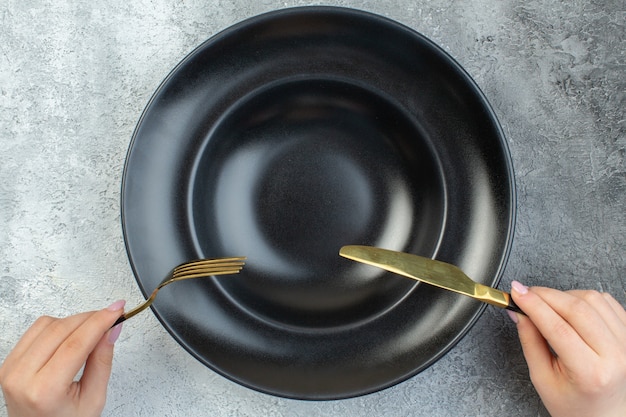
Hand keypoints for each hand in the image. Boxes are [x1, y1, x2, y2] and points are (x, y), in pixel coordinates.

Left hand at [0, 301, 124, 416]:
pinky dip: (57, 326)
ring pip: (48, 324)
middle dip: (91, 318)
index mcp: (45, 391)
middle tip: (111, 318)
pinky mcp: (9, 361)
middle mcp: (22, 377)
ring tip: (91, 332)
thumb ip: (102, 361)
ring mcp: (11, 368)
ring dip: (74, 321)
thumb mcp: (93, 399)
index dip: (100, 321)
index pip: (76, 343)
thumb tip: (111, 329)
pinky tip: (70, 336)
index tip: (117, 309)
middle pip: (61, 329)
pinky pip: (35, 329)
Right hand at [509, 283, 625, 416]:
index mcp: (591, 373)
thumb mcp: (543, 379)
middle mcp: (615, 356)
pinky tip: (571, 308)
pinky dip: (584, 298)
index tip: (516, 292)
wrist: (608, 415)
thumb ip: (530, 342)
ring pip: (593, 299)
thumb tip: (519, 312)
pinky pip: (607, 301)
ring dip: (564, 295)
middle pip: (577, 308)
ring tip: (548, 305)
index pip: (557, 327)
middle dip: (545, 294)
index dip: (533, 304)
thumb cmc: (577, 405)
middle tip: (525, 294)